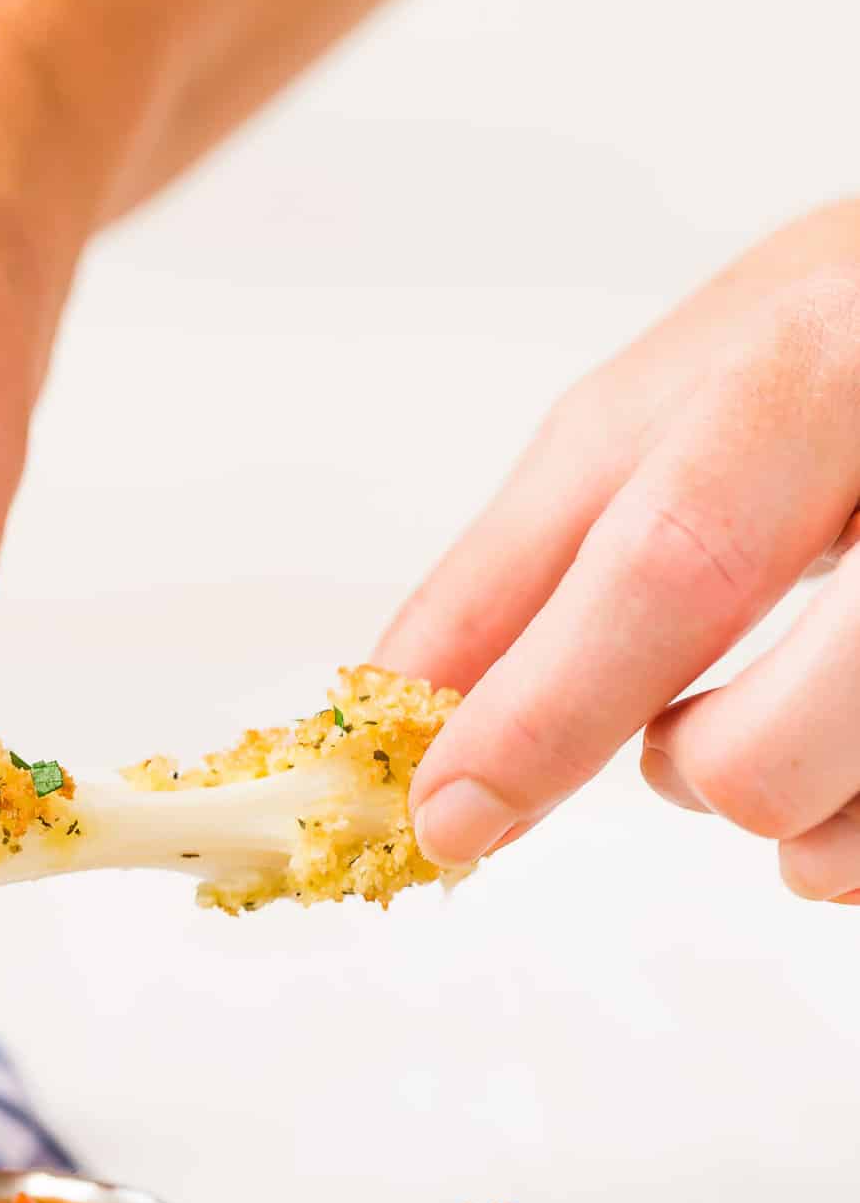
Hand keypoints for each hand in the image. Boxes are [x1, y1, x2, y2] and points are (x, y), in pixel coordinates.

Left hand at [376, 203, 859, 899]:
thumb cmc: (817, 368)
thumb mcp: (657, 417)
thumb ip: (521, 565)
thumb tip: (389, 704)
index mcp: (816, 376)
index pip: (670, 564)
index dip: (542, 714)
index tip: (445, 818)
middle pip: (763, 748)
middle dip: (679, 775)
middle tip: (668, 740)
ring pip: (833, 834)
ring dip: (776, 811)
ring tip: (785, 705)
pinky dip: (846, 833)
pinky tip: (851, 743)